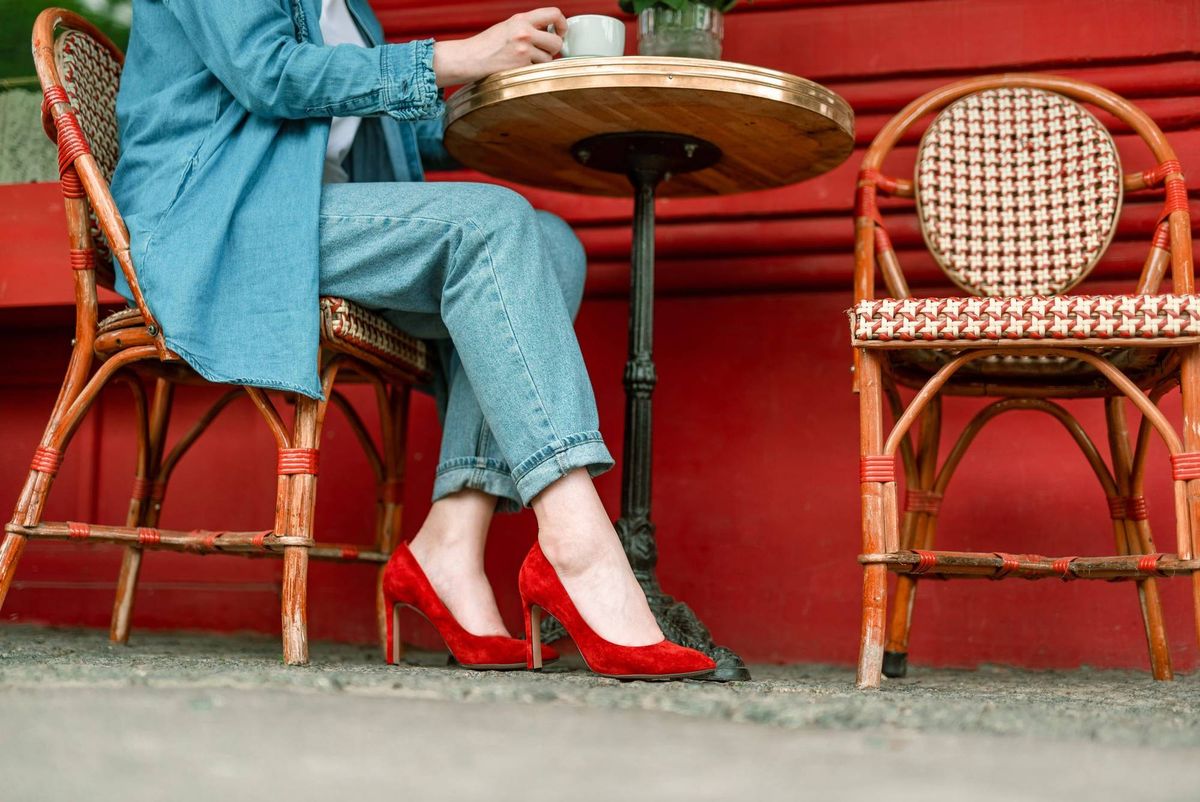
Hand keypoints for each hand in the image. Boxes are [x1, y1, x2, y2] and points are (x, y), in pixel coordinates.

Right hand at [432, 8, 567, 86]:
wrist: (468, 59)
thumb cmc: (487, 45)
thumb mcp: (508, 27)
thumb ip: (529, 27)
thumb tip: (550, 33)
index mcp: (521, 19)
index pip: (554, 13)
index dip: (562, 24)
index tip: (560, 33)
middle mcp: (524, 32)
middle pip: (556, 42)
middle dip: (552, 50)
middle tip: (542, 52)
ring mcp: (523, 50)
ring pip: (549, 59)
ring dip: (540, 63)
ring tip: (524, 61)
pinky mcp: (520, 67)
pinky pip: (537, 71)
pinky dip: (531, 72)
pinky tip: (518, 68)